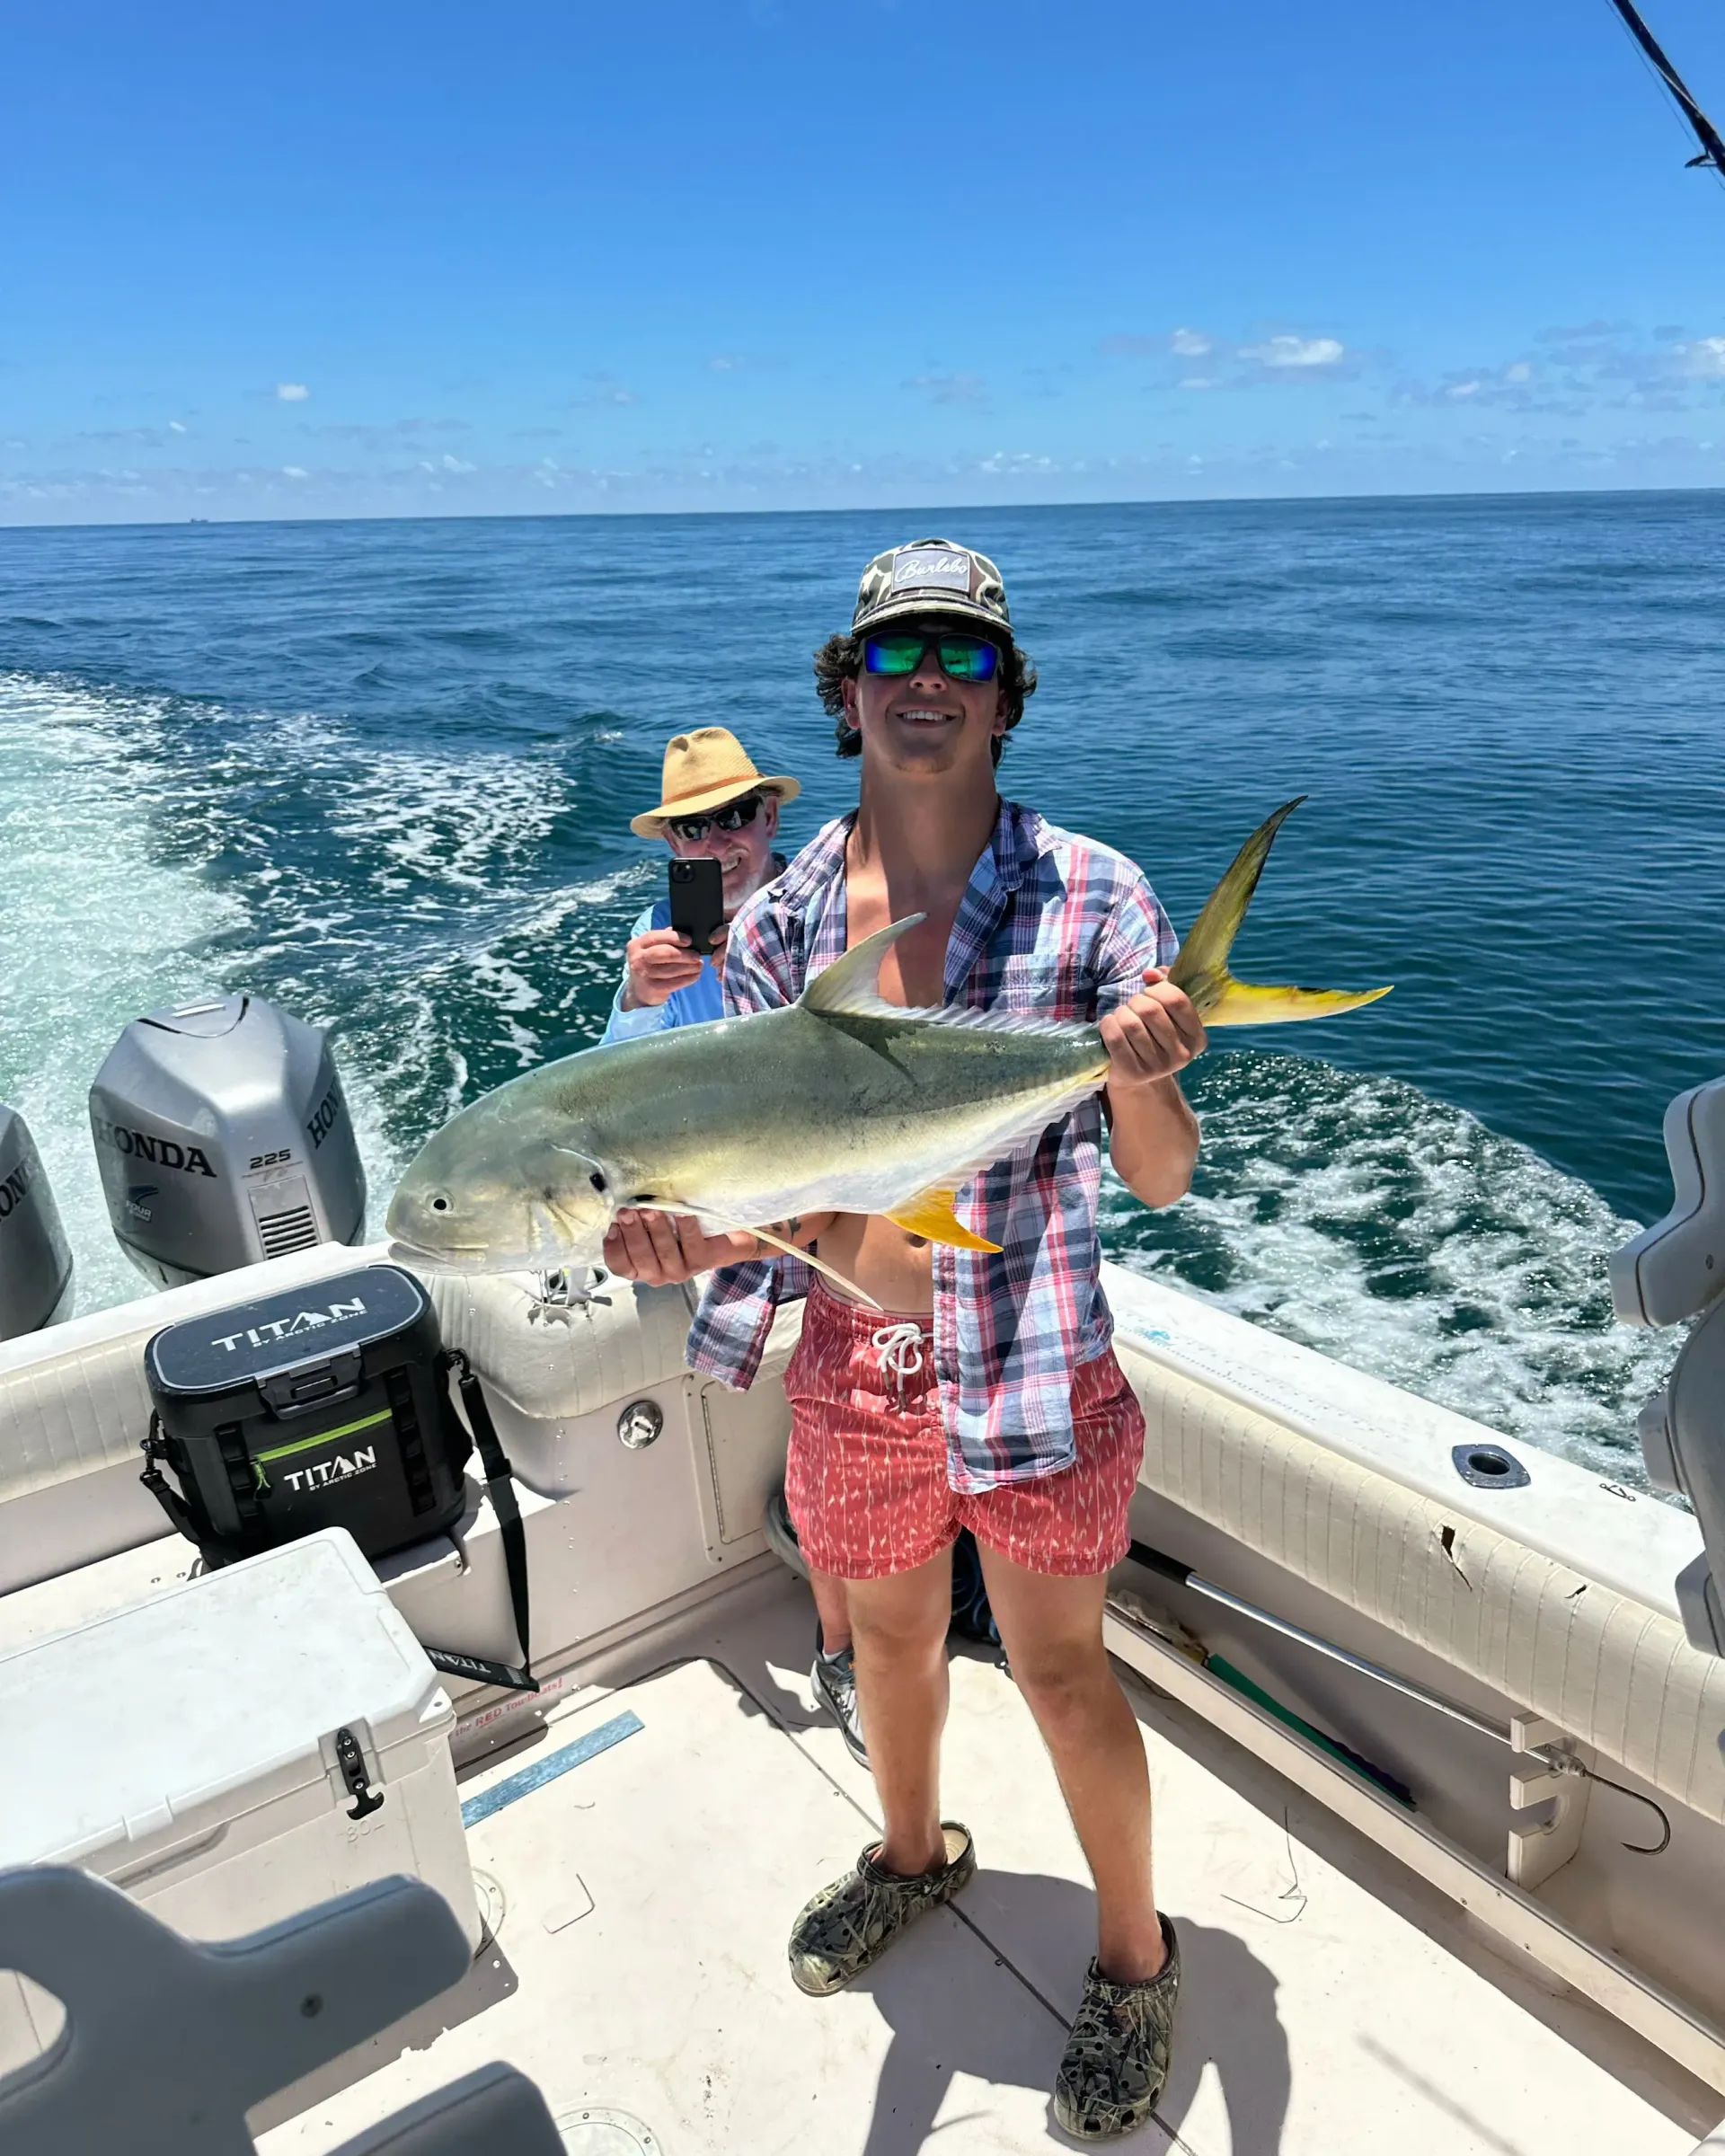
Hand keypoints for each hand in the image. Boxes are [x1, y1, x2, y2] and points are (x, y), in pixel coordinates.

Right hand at [601, 1209, 756, 1284]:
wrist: (723, 1236)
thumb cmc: (678, 1229)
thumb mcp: (651, 1228)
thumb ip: (635, 1223)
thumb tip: (617, 1204)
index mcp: (641, 1268)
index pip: (619, 1265)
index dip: (613, 1248)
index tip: (612, 1227)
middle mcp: (658, 1274)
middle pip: (641, 1258)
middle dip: (632, 1233)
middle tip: (627, 1212)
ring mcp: (680, 1270)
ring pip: (664, 1252)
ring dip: (656, 1229)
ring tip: (650, 1209)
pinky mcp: (702, 1261)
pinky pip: (691, 1243)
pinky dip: (685, 1226)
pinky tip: (681, 1212)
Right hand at [622, 922, 727, 1009]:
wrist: (640, 991)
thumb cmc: (650, 965)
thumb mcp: (651, 950)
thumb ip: (664, 939)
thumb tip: (685, 932)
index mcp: (636, 944)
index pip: (655, 936)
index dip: (674, 937)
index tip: (689, 941)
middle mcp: (637, 958)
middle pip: (664, 953)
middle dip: (684, 954)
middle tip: (697, 956)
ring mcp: (643, 974)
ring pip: (671, 969)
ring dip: (689, 967)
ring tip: (699, 966)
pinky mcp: (651, 988)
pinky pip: (674, 982)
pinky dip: (687, 978)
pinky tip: (695, 975)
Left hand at [1100, 967, 1206, 1090]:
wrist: (1140, 1075)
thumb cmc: (1155, 1035)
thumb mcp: (1168, 1013)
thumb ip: (1164, 985)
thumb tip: (1149, 974)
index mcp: (1197, 1037)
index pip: (1177, 1000)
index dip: (1158, 989)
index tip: (1149, 991)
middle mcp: (1182, 1054)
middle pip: (1151, 1010)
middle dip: (1136, 1000)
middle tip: (1133, 1006)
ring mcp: (1158, 1067)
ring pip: (1131, 1024)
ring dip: (1121, 1013)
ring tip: (1122, 1016)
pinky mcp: (1134, 1072)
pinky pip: (1115, 1038)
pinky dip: (1108, 1024)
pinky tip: (1110, 1024)